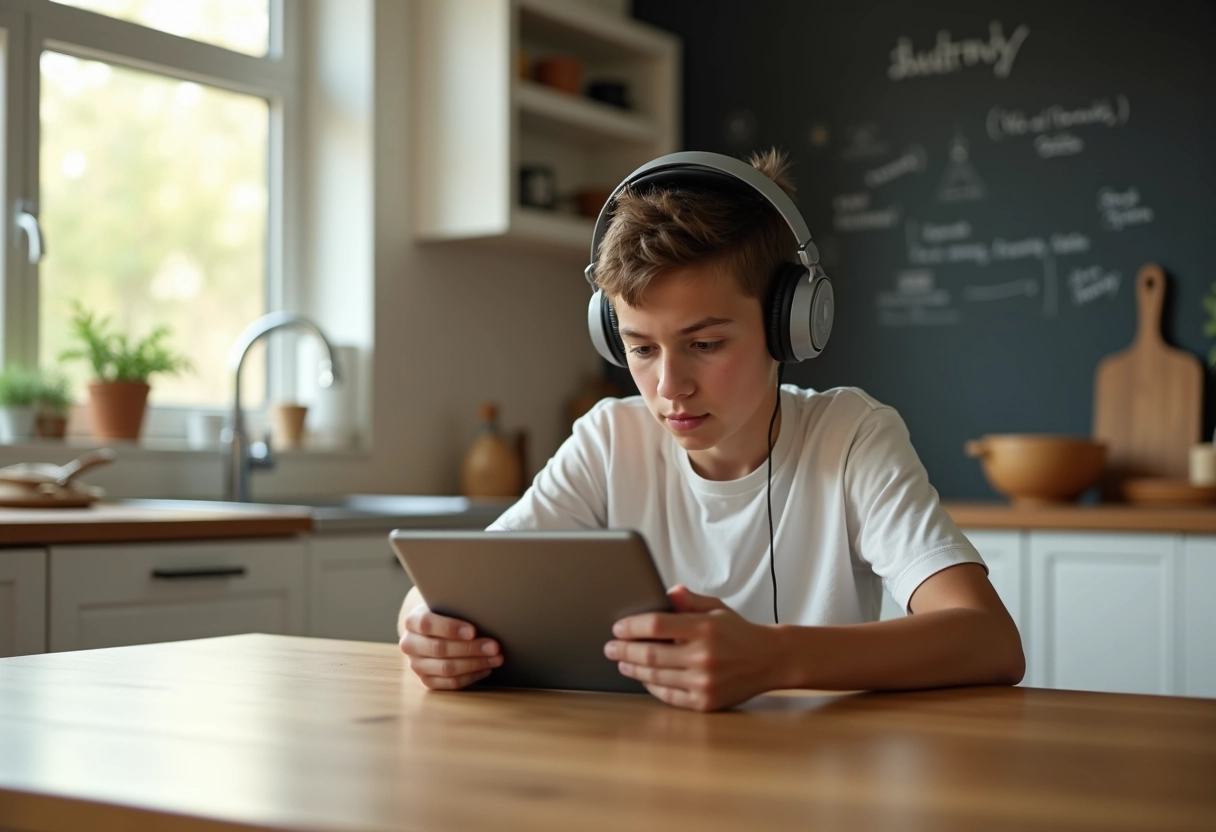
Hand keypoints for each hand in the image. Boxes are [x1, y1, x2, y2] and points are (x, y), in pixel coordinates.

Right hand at [400, 605, 502, 689]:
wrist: (433, 631)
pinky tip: (486, 668)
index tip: (473, 631)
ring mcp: (416, 665)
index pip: (427, 624)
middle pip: (440, 649)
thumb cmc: (446, 614)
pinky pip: (450, 683)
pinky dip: (471, 676)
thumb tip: (486, 616)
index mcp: (412, 621)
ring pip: (446, 668)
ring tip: (496, 658)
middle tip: (494, 646)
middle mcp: (410, 644)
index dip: (450, 628)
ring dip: (475, 664)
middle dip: (471, 648)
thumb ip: (459, 609)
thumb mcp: (447, 606)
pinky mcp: (426, 680)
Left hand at [604, 585, 784, 710]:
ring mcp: (704, 682)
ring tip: (622, 661)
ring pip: (655, 676)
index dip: (632, 626)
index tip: (618, 627)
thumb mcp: (717, 608)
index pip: (657, 625)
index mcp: (705, 628)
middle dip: (624, 650)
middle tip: (610, 647)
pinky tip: (643, 677)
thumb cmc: (738, 632)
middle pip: (651, 653)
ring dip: (633, 668)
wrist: (770, 660)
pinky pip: (668, 696)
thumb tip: (668, 592)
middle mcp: (704, 656)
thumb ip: (690, 601)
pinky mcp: (706, 702)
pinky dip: (651, 686)